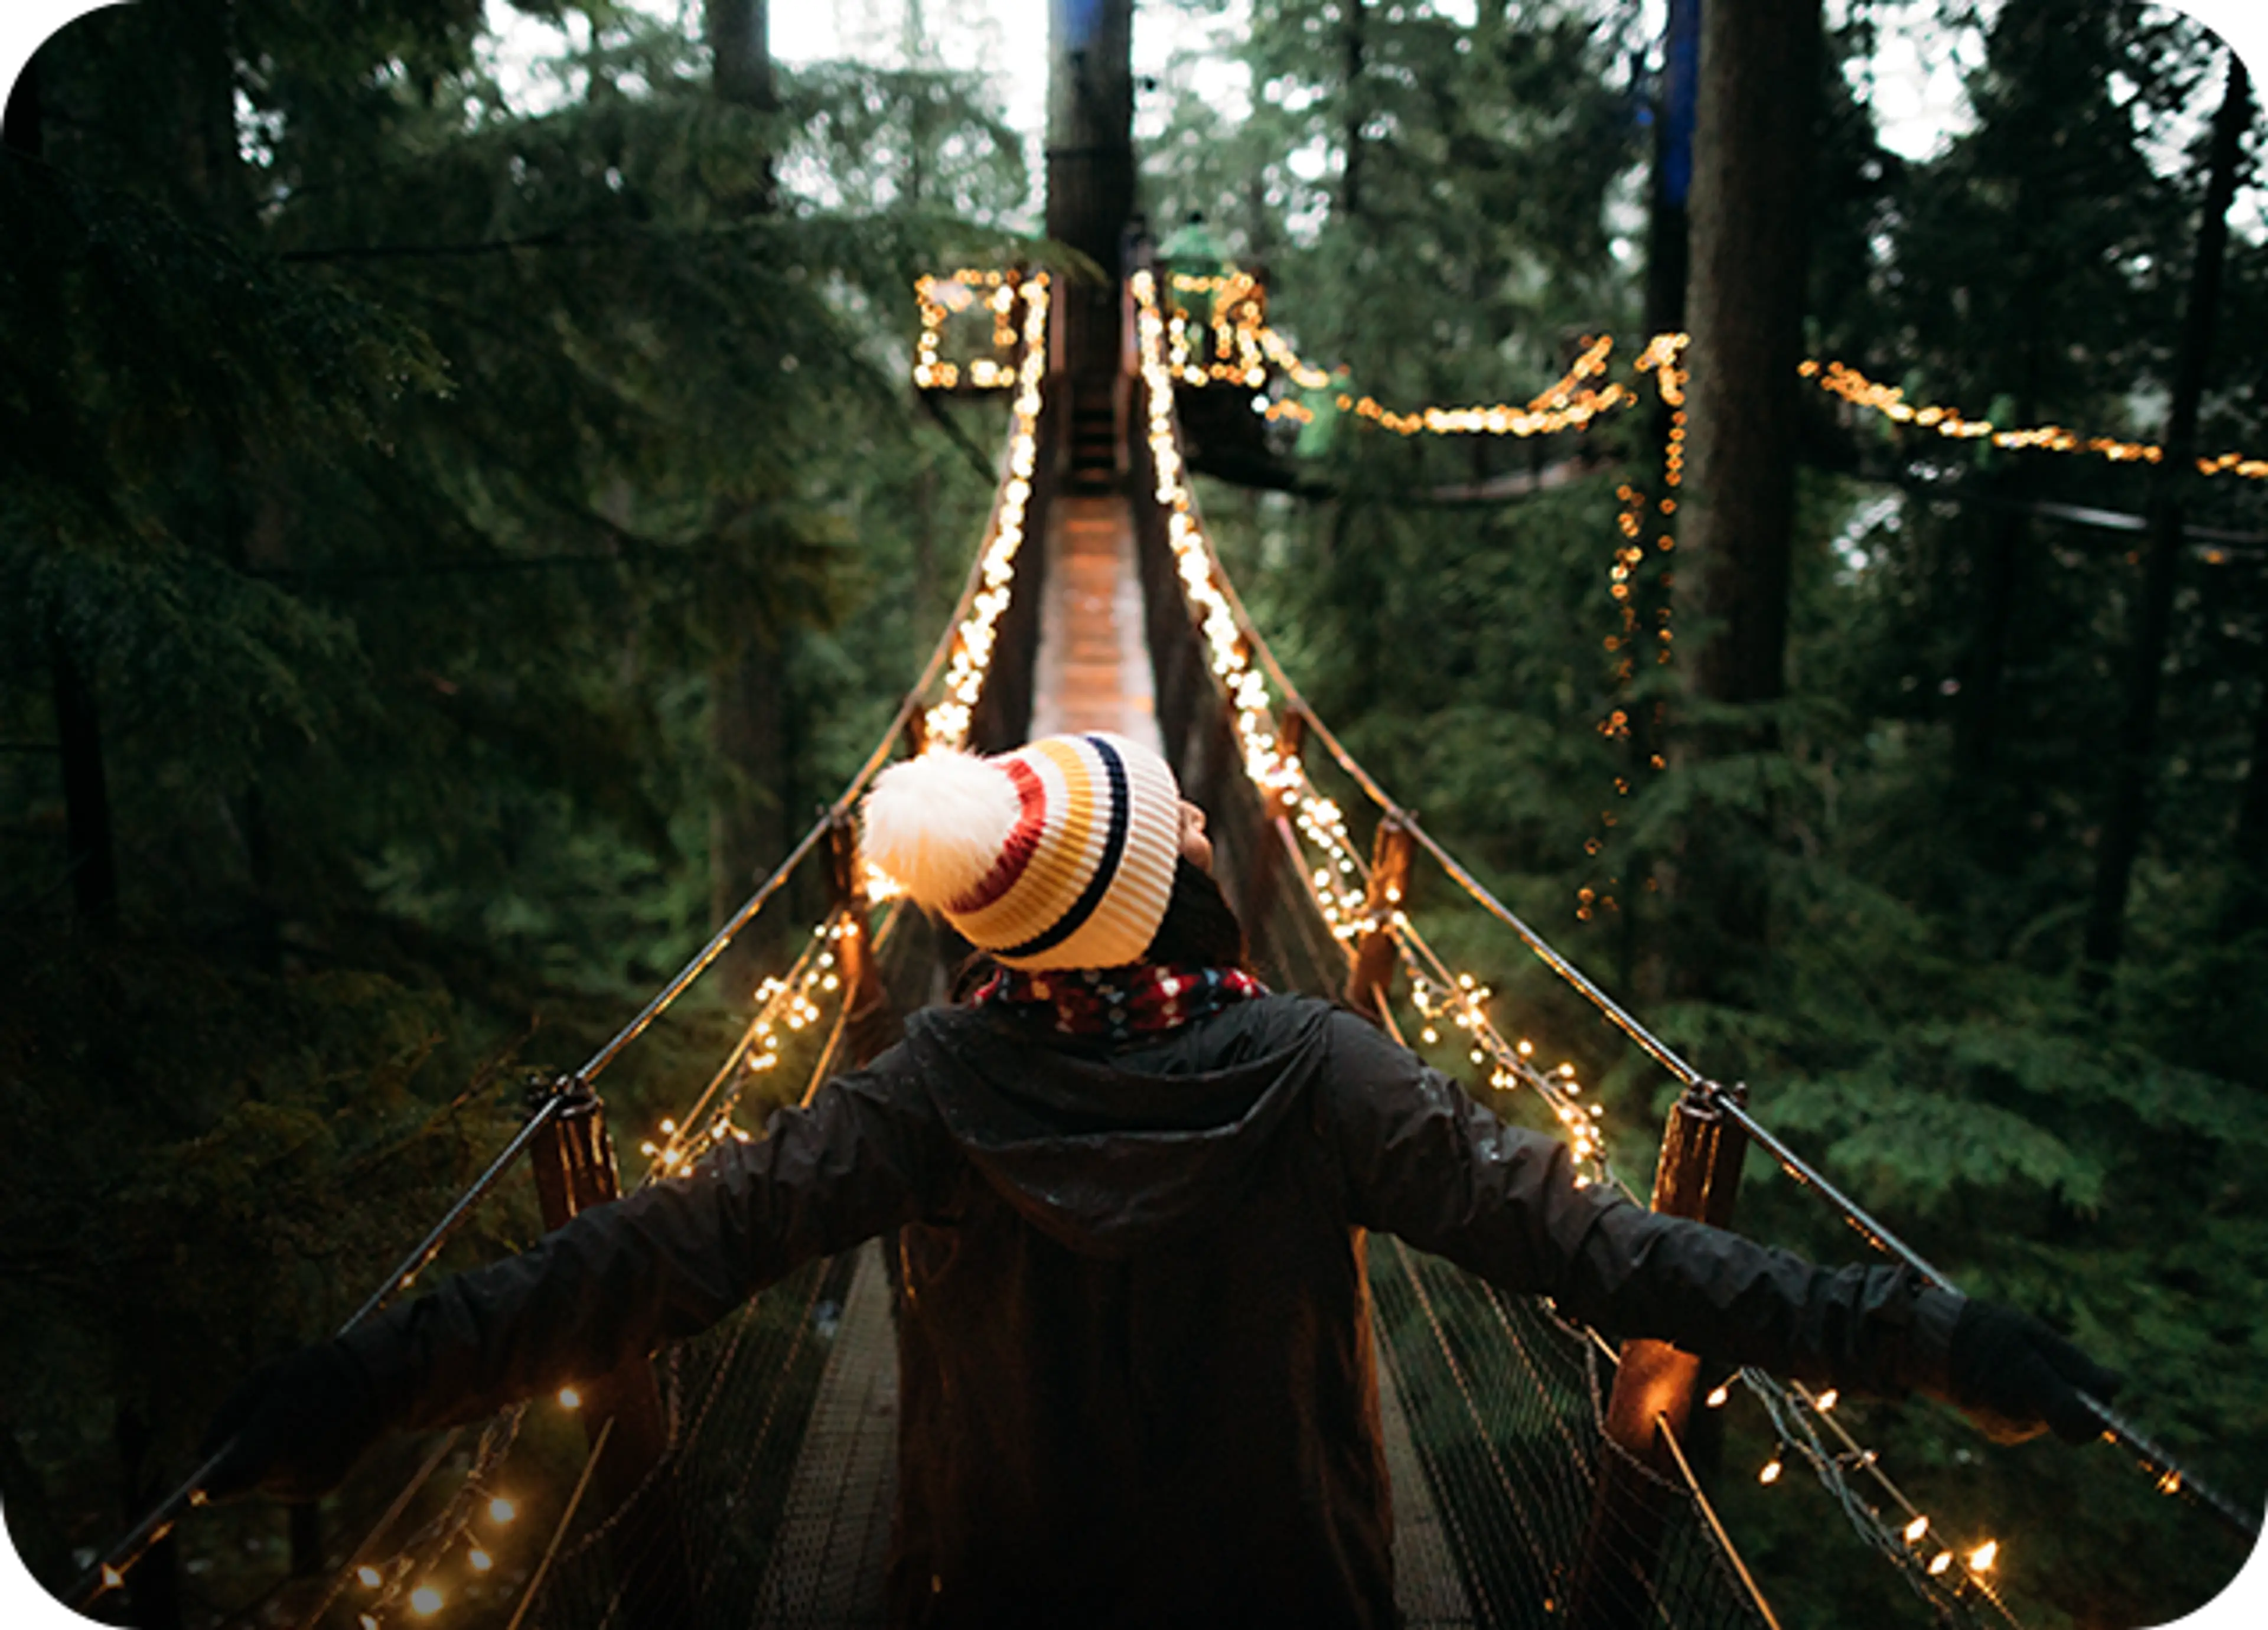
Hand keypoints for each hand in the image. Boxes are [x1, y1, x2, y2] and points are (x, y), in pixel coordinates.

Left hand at [197, 1342, 385, 1501]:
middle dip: (237, 1462)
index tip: (192, 1491)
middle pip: (244, 1479)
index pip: (234, 1475)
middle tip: (252, 1430)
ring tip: (287, 1427)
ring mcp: (312, 1479)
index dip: (209, 1485)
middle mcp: (297, 1463)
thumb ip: (227, 1417)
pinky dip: (283, 1469)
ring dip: (262, 1463)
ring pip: (263, 1482)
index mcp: (280, 1431)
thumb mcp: (263, 1378)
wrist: (375, 1383)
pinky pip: (285, 1485)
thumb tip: (202, 1456)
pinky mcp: (323, 1487)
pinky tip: (302, 1440)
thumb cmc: (313, 1372)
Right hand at [1946, 1300, 2121, 1444]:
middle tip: (2048, 1362)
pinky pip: (2034, 1422)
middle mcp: (2020, 1415)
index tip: (2102, 1393)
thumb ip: (2075, 1364)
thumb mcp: (2033, 1333)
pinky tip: (2007, 1383)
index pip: (2083, 1423)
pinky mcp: (2002, 1434)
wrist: (1933, 1347)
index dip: (2100, 1413)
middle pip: (2072, 1418)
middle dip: (2071, 1393)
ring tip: (2019, 1367)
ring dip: (2049, 1397)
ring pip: (2053, 1418)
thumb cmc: (1986, 1330)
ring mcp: (2010, 1429)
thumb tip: (2115, 1387)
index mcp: (2029, 1384)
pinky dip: (2031, 1405)